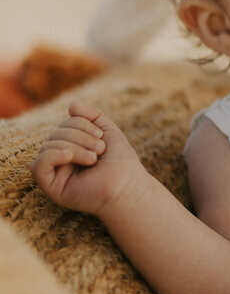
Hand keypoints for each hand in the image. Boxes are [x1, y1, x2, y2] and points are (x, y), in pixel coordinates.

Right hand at [32, 102, 145, 217]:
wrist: (127, 187)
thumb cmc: (120, 162)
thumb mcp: (107, 132)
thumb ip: (92, 116)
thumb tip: (71, 106)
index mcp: (72, 146)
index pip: (64, 124)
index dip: (82, 123)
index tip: (102, 137)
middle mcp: (60, 159)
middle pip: (55, 133)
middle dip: (79, 136)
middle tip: (100, 150)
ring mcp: (55, 173)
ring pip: (47, 146)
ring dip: (74, 147)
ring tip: (93, 159)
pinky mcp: (51, 187)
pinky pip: (37, 166)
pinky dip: (53, 155)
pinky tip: (69, 156)